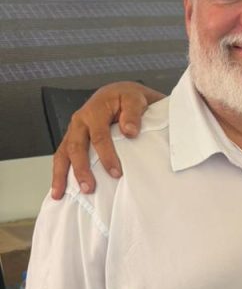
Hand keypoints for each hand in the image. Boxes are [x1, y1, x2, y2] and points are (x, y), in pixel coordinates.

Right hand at [50, 83, 162, 199]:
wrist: (119, 93)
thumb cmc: (127, 98)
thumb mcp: (135, 99)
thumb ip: (133, 113)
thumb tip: (129, 130)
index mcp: (95, 110)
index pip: (99, 136)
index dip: (107, 156)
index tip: (116, 173)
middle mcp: (80, 121)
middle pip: (77, 147)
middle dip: (81, 170)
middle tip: (89, 188)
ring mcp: (74, 131)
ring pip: (63, 153)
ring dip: (62, 175)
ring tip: (60, 194)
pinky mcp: (72, 139)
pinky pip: (62, 156)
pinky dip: (59, 173)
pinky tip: (59, 189)